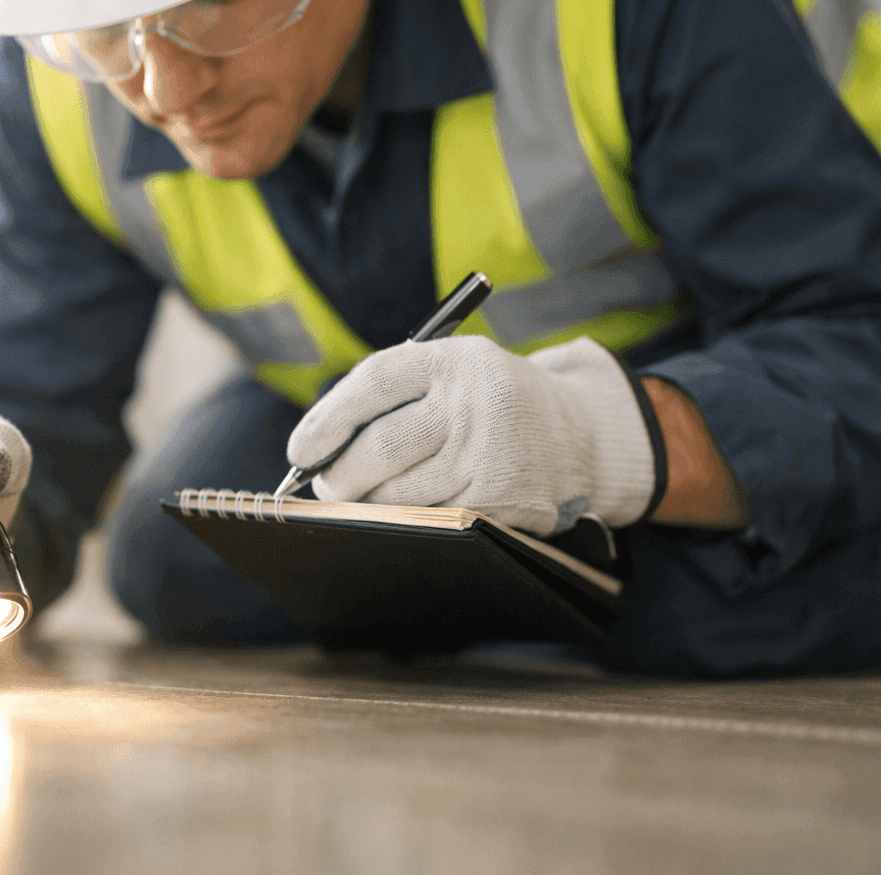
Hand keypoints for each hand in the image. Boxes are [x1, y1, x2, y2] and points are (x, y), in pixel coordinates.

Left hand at [286, 336, 657, 534]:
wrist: (581, 434)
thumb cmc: (490, 401)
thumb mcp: (454, 371)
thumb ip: (394, 394)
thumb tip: (316, 448)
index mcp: (456, 360)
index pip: (375, 382)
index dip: (328, 419)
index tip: (299, 450)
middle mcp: (476, 403)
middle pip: (382, 446)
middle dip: (340, 474)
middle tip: (325, 485)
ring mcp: (492, 454)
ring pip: (402, 493)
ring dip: (369, 503)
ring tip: (359, 499)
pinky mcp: (504, 500)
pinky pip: (433, 518)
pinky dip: (408, 520)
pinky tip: (402, 514)